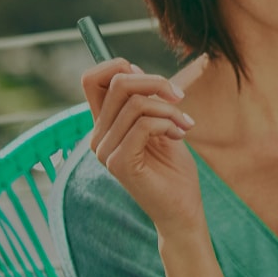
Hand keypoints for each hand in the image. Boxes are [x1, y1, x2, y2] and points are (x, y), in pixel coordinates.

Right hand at [81, 59, 201, 228]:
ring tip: (185, 125)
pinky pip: (144, 125)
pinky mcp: (119, 163)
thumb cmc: (173, 170)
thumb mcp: (161, 124)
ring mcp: (105, 151)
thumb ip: (146, 99)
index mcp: (104, 125)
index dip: (118, 66)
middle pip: (117, 83)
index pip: (92, 80)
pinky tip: (179, 135)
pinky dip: (168, 123)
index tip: (153, 81)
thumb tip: (133, 67)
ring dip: (169, 109)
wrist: (182, 210)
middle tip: (180, 97)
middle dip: (155, 81)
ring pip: (136, 103)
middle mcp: (98, 137)